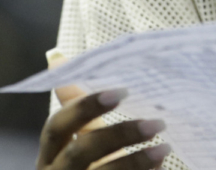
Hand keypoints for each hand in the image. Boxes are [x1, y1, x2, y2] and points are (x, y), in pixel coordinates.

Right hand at [37, 88, 171, 169]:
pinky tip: (161, 167)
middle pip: (79, 154)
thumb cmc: (91, 166)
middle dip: (117, 136)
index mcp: (50, 155)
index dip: (85, 108)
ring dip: (135, 162)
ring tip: (165, 146)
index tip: (122, 90)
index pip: (56, 127)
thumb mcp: (83, 136)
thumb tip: (56, 56)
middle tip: (156, 122)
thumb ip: (77, 105)